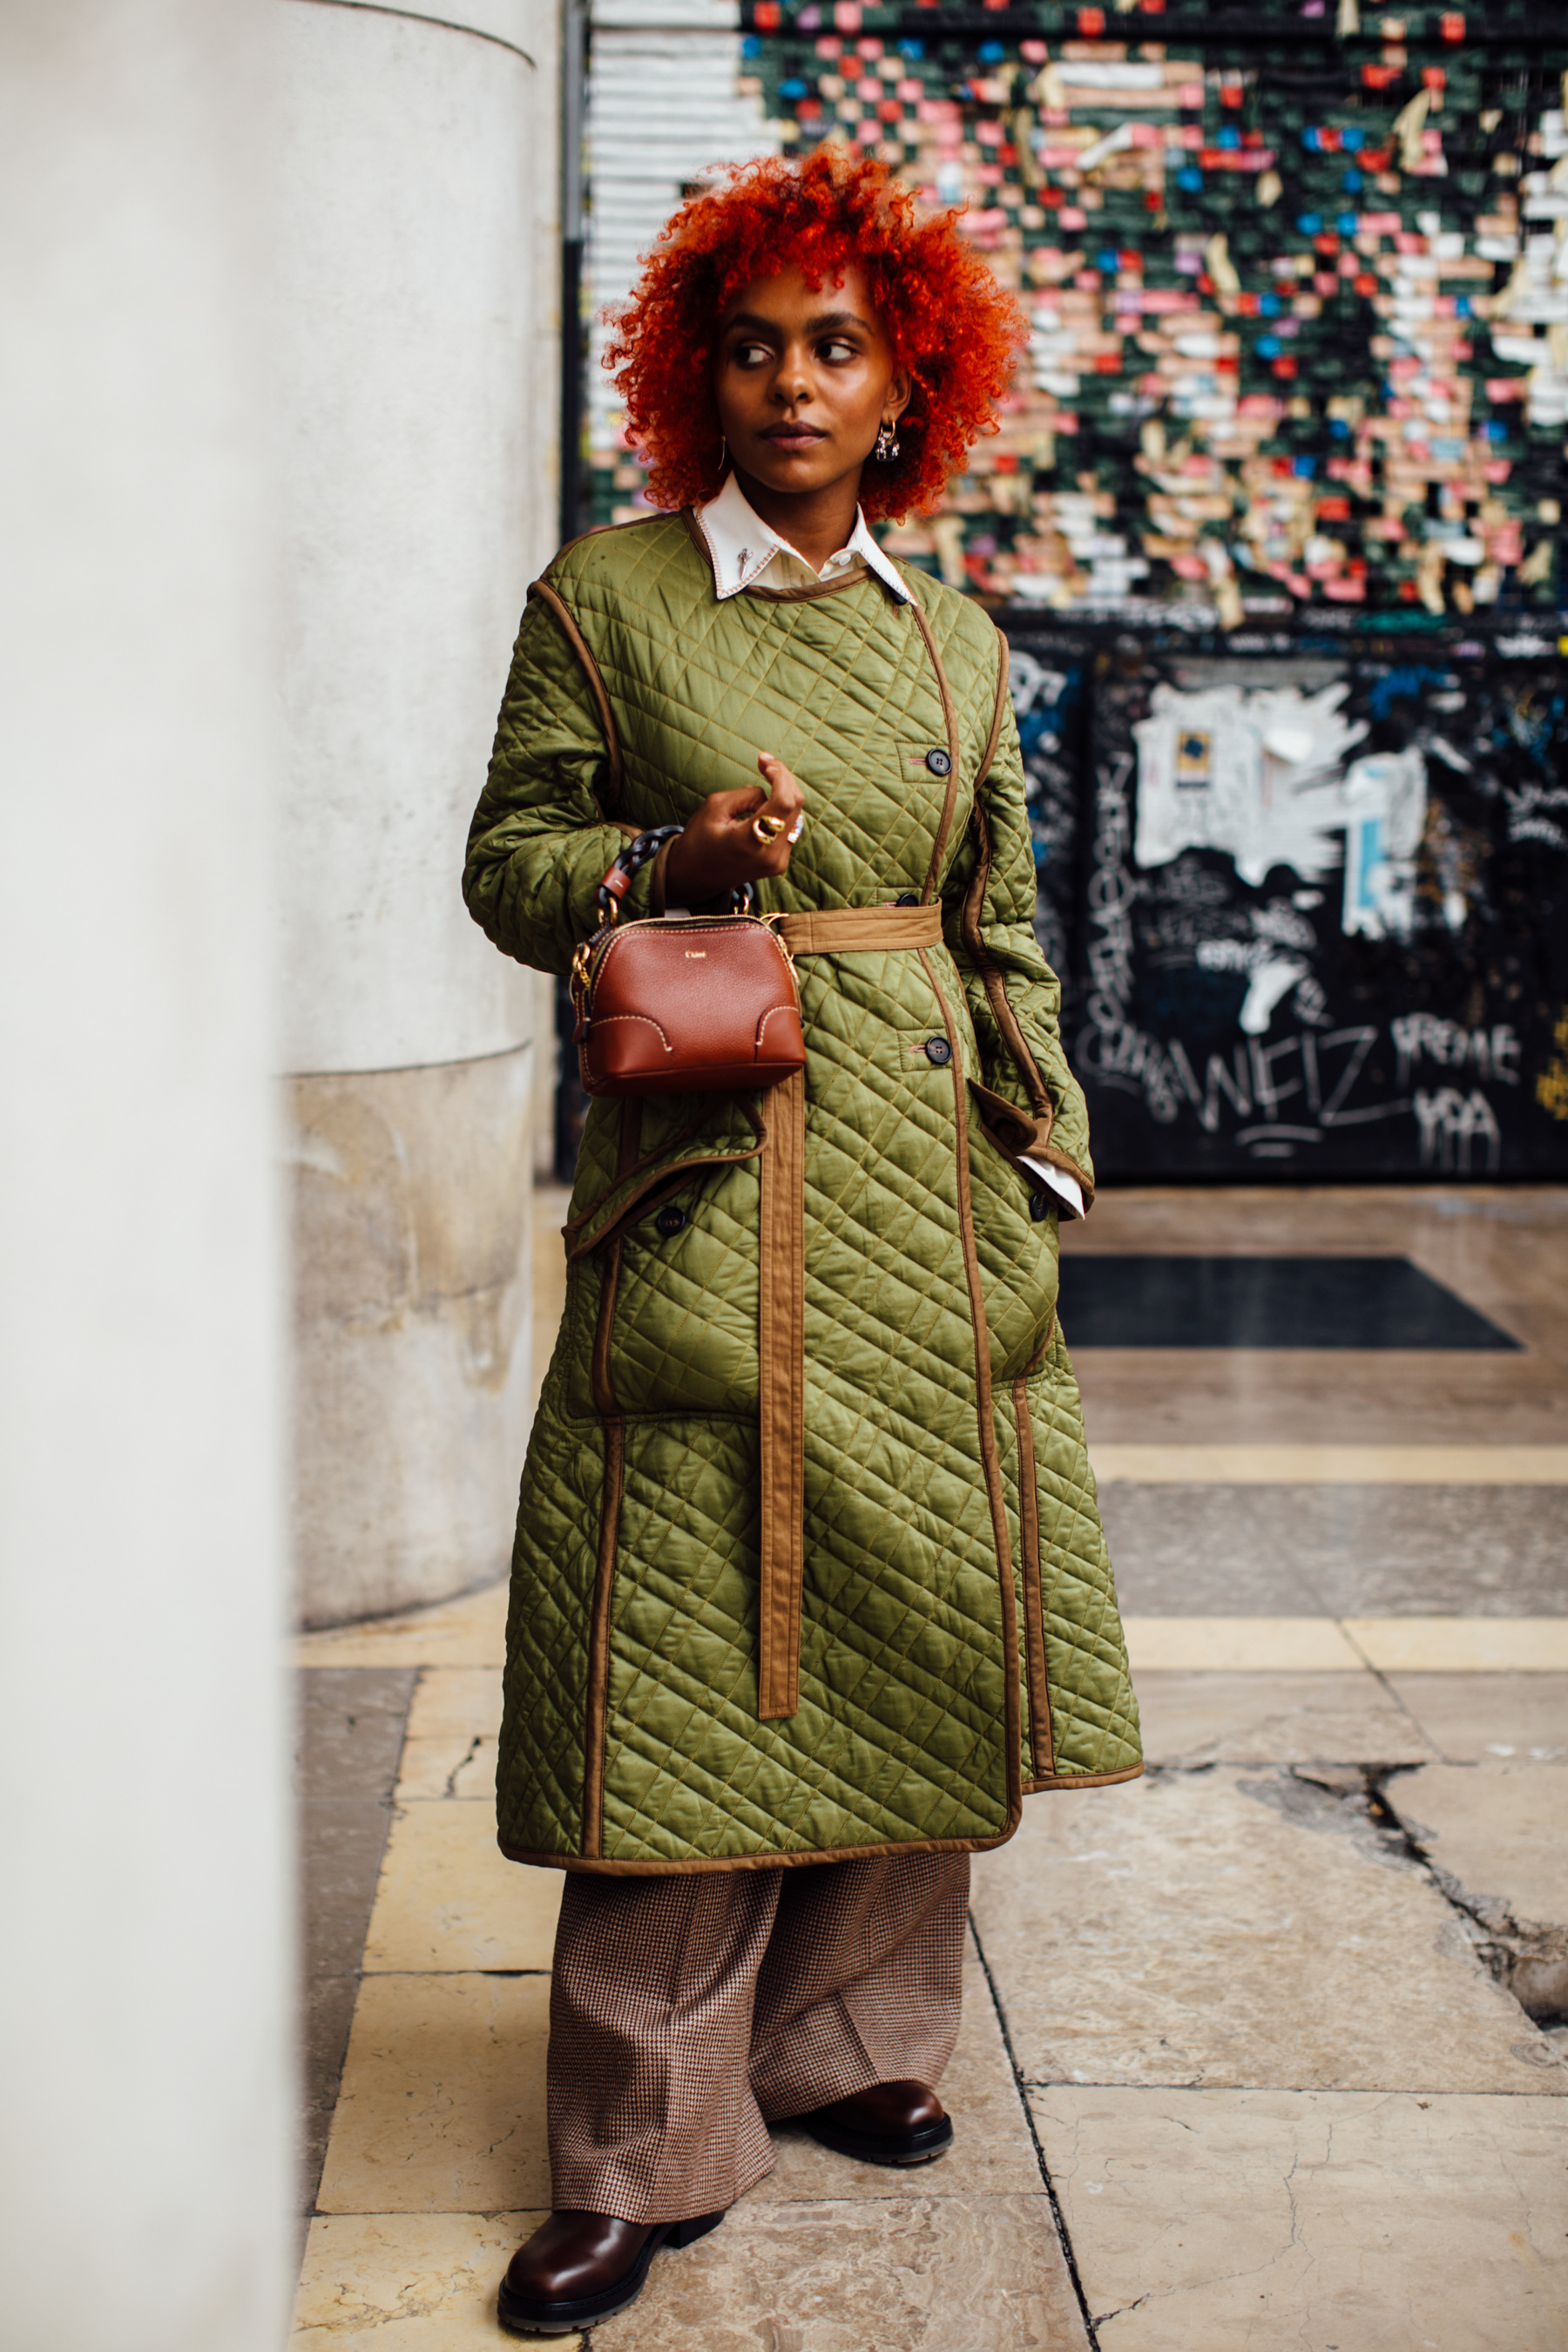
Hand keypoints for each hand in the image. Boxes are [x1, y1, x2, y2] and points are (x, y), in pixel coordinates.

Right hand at [663, 754, 804, 904]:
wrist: (694, 876)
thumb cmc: (699, 840)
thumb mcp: (715, 807)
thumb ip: (746, 795)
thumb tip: (768, 792)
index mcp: (750, 841)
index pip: (783, 802)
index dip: (780, 776)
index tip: (765, 763)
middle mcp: (770, 855)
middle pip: (795, 805)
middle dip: (783, 779)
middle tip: (765, 763)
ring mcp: (778, 861)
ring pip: (795, 815)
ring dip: (783, 793)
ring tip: (762, 781)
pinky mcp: (780, 862)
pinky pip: (790, 827)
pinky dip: (781, 810)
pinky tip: (763, 804)